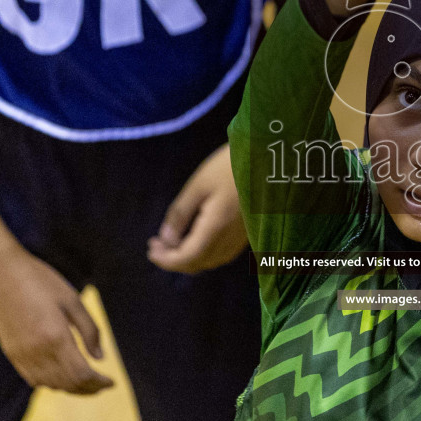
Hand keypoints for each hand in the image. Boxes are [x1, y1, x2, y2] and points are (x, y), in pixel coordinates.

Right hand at [0, 214, 113, 394]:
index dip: (99, 383)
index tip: (112, 382)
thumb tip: (100, 357)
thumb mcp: (72, 300)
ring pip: (51, 385)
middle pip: (68, 384)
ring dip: (71, 388)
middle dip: (89, 389)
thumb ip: (89, 330)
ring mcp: (21, 355)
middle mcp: (37, 351)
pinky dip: (51, 383)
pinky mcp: (11, 353)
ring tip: (86, 383)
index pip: (82, 374)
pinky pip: (33, 379)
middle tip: (103, 385)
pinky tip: (61, 376)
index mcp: (56, 337)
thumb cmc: (40, 281)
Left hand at [147, 143, 248, 273]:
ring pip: (211, 260)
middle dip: (174, 259)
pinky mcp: (248, 232)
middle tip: (156, 244)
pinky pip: (223, 253)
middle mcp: (230, 240)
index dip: (166, 260)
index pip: (187, 258)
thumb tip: (166, 240)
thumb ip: (180, 214)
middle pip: (199, 263)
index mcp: (216, 229)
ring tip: (172, 241)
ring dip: (189, 257)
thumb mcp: (198, 185)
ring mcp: (241, 238)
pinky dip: (205, 252)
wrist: (270, 157)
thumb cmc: (230, 166)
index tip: (150, 250)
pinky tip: (196, 237)